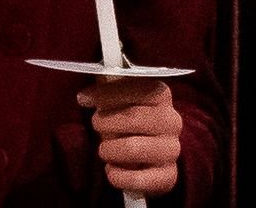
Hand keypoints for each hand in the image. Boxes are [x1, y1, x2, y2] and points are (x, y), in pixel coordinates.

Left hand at [80, 78, 182, 196]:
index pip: (139, 88)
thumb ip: (112, 86)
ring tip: (105, 149)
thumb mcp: (124, 100)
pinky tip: (113, 169)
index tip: (84, 97)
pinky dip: (116, 175)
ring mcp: (171, 150)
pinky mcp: (166, 176)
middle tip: (96, 124)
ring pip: (132, 148)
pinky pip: (134, 178)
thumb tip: (95, 77)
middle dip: (105, 121)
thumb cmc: (132, 123)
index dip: (108, 93)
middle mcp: (172, 121)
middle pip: (133, 117)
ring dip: (109, 149)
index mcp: (163, 97)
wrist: (154, 158)